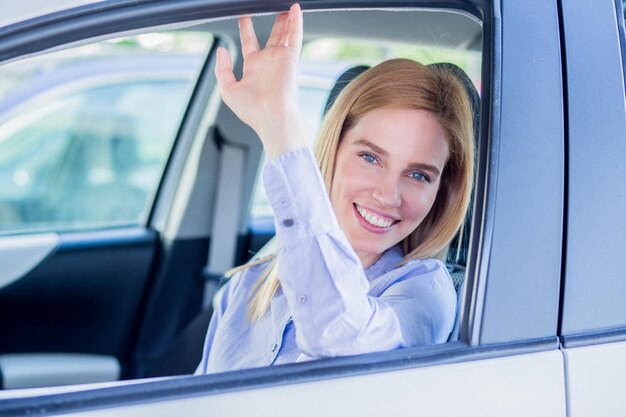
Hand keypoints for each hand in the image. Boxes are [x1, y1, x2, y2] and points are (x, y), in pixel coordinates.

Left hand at [215, 3, 308, 158]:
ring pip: (285, 33)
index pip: (250, 43)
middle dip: (273, 23)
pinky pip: (295, 36)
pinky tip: (296, 9)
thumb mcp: (228, 90)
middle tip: (272, 9)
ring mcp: (281, 59)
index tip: (245, 18)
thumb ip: (222, 70)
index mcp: (254, 68)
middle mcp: (269, 62)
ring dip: (286, 20)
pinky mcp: (291, 58)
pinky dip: (297, 22)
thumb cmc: (253, 111)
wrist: (272, 118)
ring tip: (287, 7)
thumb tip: (221, 50)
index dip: (247, 29)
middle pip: (272, 36)